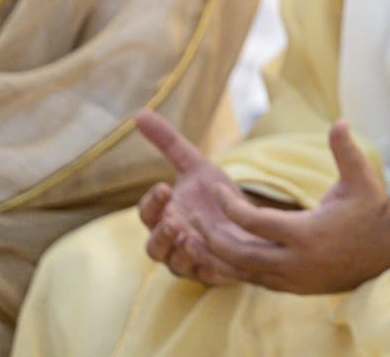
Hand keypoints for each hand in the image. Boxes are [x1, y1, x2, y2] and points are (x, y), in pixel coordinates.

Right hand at [134, 109, 255, 284]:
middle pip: (154, 247)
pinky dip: (208, 266)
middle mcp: (172, 242)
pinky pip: (206, 275)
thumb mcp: (195, 165)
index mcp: (164, 217)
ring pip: (176, 266)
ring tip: (191, 238)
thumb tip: (139, 113)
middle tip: (173, 221)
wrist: (251, 220)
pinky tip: (217, 252)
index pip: (147, 214)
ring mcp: (191, 261)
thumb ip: (168, 143)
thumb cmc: (216, 195)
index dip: (152, 203)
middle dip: (161, 235)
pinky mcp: (214, 274)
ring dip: (181, 254)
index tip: (164, 187)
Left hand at [188, 121, 389, 293]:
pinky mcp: (296, 288)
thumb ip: (344, 150)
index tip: (216, 189)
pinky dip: (239, 267)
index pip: (252, 222)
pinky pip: (257, 280)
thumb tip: (339, 120)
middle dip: (212, 237)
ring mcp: (295, 279)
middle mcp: (296, 261)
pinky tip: (228, 250)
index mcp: (306, 233)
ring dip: (221, 255)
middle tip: (194, 219)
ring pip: (243, 272)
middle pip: (238, 254)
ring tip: (201, 236)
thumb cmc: (372, 209)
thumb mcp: (360, 177)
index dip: (229, 205)